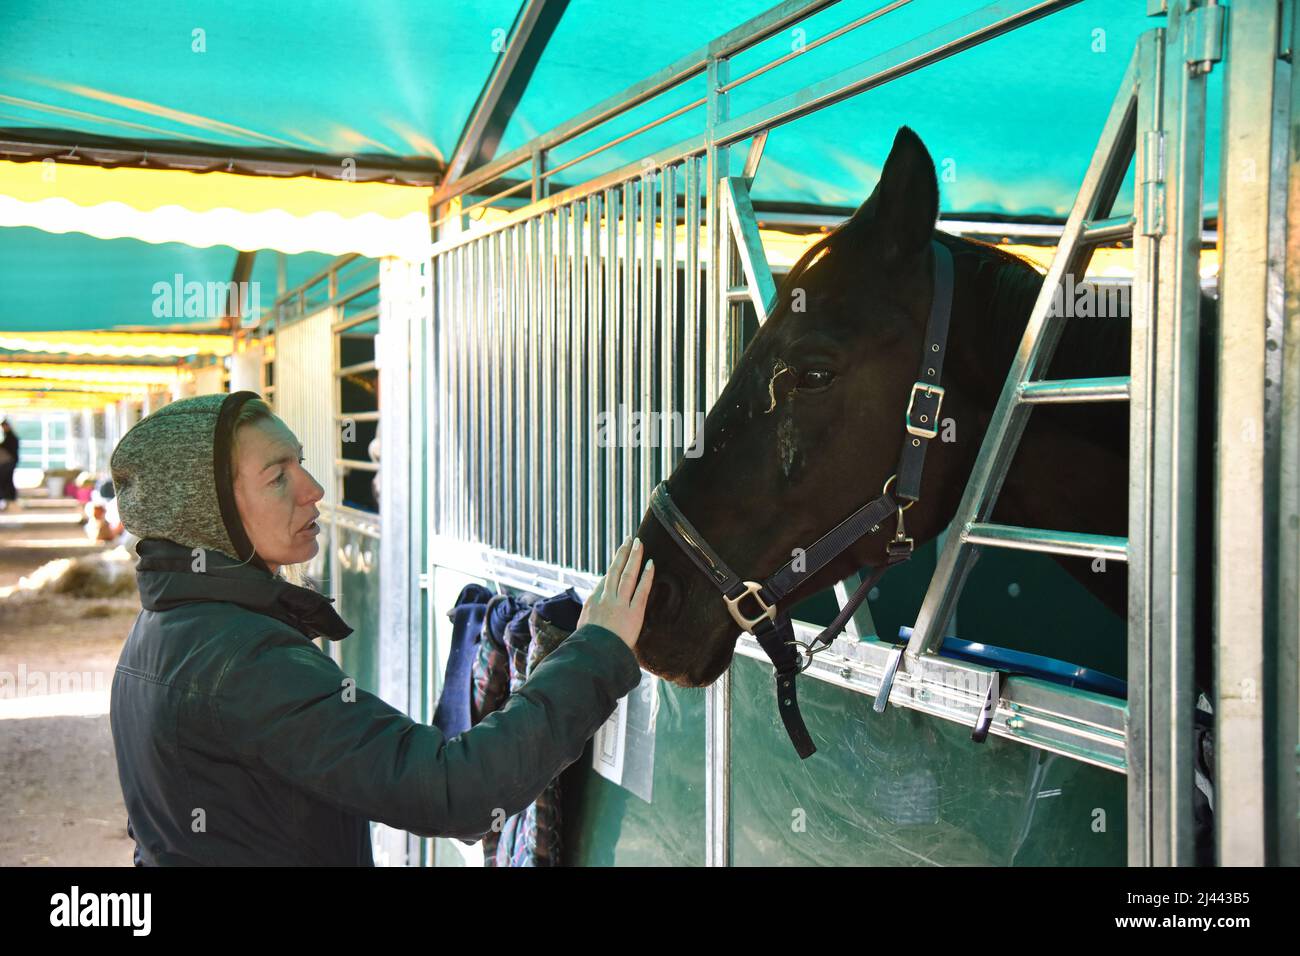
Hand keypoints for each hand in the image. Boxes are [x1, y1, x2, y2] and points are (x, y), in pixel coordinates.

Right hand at [577, 537, 654, 651]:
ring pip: (627, 575)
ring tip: (639, 543)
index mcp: (593, 602)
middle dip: (622, 554)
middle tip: (629, 539)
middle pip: (615, 570)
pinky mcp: (633, 612)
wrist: (593, 655)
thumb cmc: (588, 647)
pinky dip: (646, 576)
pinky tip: (651, 564)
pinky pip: (641, 590)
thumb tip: (591, 619)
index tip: (620, 559)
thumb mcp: (583, 629)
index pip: (605, 580)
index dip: (614, 567)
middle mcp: (605, 598)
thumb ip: (590, 619)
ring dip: (634, 557)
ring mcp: (619, 604)